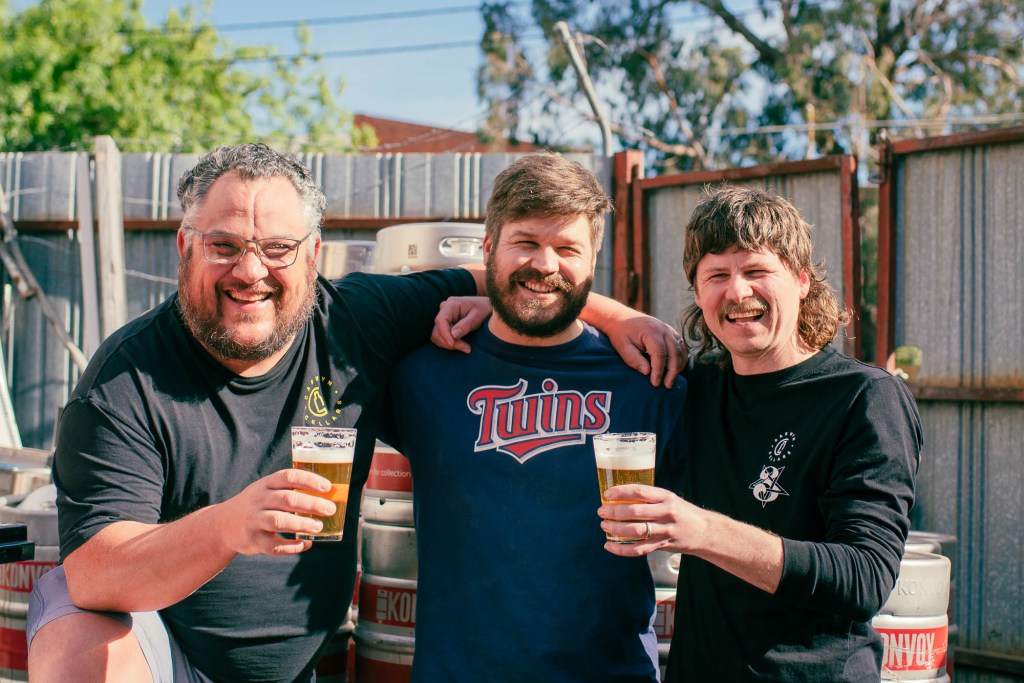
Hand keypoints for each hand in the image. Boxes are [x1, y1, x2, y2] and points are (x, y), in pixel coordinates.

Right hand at [216, 469, 336, 556]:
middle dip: (312, 504)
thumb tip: (329, 495)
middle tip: (330, 510)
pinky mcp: (252, 541)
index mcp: (266, 484)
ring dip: (302, 525)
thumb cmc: (257, 505)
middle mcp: (259, 500)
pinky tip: (306, 544)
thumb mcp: (267, 490)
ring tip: (318, 527)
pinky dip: (292, 547)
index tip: (327, 487)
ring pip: (279, 521)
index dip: (309, 480)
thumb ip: (291, 490)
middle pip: (288, 499)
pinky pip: (273, 546)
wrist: (223, 524)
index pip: (288, 477)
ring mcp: (254, 520)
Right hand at [431, 296, 490, 352]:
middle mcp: (444, 309)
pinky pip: (440, 336)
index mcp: (452, 304)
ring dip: (449, 344)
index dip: (444, 333)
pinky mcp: (445, 324)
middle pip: (438, 330)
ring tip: (466, 348)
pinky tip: (462, 345)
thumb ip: (466, 324)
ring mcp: (443, 316)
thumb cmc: (484, 309)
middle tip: (467, 348)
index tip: (453, 344)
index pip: (441, 320)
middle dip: (450, 342)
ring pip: (437, 335)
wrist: (486, 306)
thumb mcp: (478, 316)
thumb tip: (453, 335)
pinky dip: (449, 343)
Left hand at [597, 484, 699, 556]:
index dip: (620, 492)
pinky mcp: (663, 545)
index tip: (607, 494)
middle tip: (602, 511)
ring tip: (604, 526)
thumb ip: (649, 498)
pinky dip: (621, 549)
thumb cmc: (682, 512)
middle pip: (635, 511)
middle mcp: (666, 512)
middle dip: (614, 511)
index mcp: (666, 497)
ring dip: (616, 528)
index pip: (639, 491)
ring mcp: (665, 530)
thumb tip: (620, 497)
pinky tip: (609, 546)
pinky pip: (639, 549)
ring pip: (635, 530)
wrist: (705, 531)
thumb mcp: (669, 499)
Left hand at [603, 314, 685, 387]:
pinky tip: (674, 370)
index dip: (659, 370)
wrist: (621, 317)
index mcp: (651, 331)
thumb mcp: (622, 347)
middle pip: (675, 352)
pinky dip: (680, 359)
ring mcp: (669, 329)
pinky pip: (681, 346)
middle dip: (672, 371)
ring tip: (671, 380)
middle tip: (667, 385)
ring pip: (681, 350)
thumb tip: (647, 372)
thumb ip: (634, 359)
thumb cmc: (621, 333)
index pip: (659, 354)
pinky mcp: (671, 332)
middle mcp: (663, 329)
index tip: (655, 383)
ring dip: (678, 366)